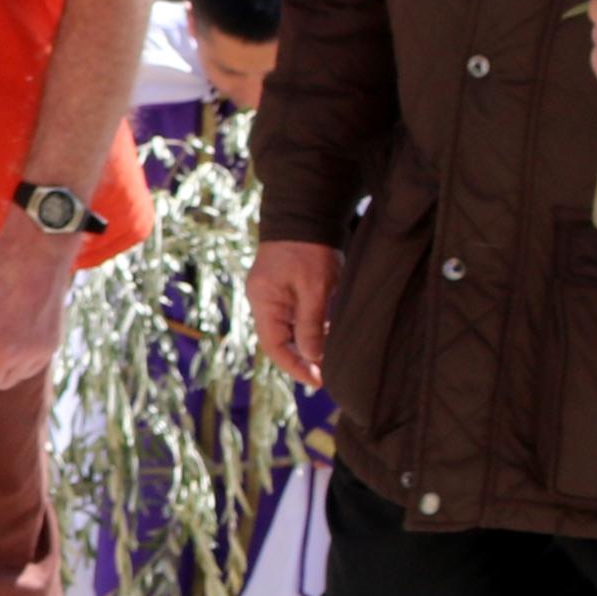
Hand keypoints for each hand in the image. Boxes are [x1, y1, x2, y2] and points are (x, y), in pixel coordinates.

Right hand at [250, 240, 341, 388]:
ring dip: (308, 344)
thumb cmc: (309, 250)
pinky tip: (329, 334)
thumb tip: (311, 358)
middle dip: (302, 359)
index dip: (294, 367)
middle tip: (327, 374)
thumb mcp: (315, 289)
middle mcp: (265, 301)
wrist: (305, 214)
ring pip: (289, 330)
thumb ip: (311, 325)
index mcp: (265, 302)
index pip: (274, 346)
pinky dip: (311, 329)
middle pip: (280, 340)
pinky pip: (295, 317)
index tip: (317, 381)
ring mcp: (274, 295)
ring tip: (331, 357)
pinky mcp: (286, 289)